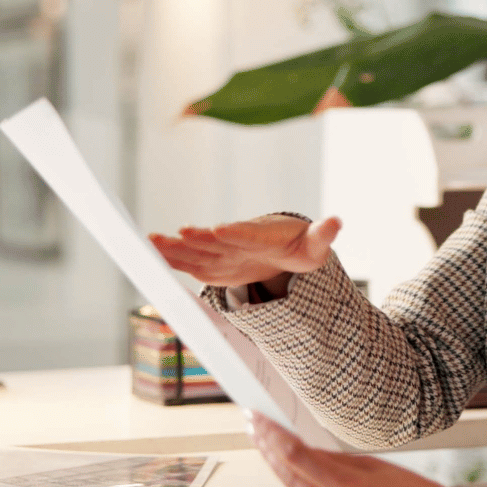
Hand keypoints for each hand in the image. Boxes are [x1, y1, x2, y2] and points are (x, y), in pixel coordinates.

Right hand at [150, 215, 340, 290]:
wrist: (283, 249)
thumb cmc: (300, 246)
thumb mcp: (316, 245)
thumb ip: (323, 234)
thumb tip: (336, 222)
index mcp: (264, 234)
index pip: (250, 232)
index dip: (237, 232)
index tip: (220, 229)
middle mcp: (238, 240)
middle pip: (217, 240)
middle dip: (199, 238)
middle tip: (180, 232)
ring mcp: (224, 252)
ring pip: (198, 250)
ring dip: (176, 247)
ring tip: (151, 241)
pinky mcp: (213, 264)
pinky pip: (191, 262)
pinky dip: (173, 259)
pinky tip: (150, 256)